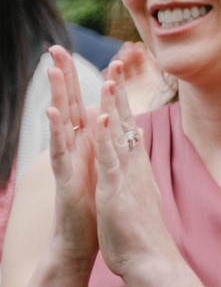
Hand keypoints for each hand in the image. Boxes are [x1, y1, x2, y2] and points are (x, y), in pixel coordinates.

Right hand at [40, 45, 99, 266]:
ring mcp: (66, 161)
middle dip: (63, 77)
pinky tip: (53, 113)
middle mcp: (74, 148)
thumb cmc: (93, 204)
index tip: (88, 51)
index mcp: (87, 143)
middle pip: (68, 105)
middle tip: (53, 48)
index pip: (84, 103)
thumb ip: (100, 140)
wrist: (82, 239)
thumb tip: (102, 115)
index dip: (87, 78)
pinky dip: (57, 131)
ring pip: (61, 123)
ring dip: (57, 96)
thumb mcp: (102, 165)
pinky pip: (59, 151)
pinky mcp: (64, 178)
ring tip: (52, 70)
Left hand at [89, 51, 180, 278]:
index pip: (130, 130)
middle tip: (116, 65)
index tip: (118, 81)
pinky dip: (105, 137)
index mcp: (137, 170)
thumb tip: (139, 162)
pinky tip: (99, 118)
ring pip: (119, 135)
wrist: (152, 260)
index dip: (122, 104)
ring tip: (109, 79)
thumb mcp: (140, 200)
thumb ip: (138, 178)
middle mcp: (135, 167)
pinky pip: (109, 158)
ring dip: (112, 106)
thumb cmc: (143, 236)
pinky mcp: (116, 190)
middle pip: (126, 124)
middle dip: (119, 95)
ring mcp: (127, 177)